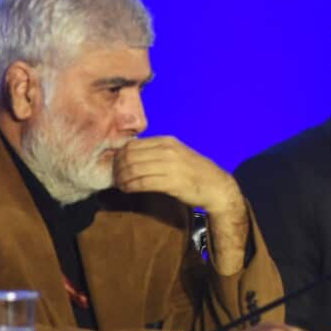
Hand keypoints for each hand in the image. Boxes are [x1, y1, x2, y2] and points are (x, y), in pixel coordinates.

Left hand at [114, 136, 242, 215]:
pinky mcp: (171, 182)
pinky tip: (127, 190)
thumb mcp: (177, 153)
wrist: (215, 186)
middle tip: (114, 177)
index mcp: (167, 141)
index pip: (133, 144)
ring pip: (133, 169)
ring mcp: (170, 166)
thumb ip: (157, 151)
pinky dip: (130, 187)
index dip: (119, 155)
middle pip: (130, 156)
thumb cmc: (194, 171)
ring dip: (122, 179)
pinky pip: (142, 183)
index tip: (116, 165)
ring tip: (120, 185)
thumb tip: (130, 154)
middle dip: (117, 168)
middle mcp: (167, 150)